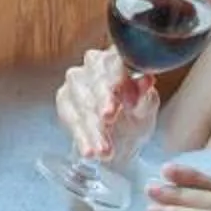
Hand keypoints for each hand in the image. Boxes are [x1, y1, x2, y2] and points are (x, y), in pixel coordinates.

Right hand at [54, 47, 158, 164]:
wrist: (122, 139)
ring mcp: (77, 79)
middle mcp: (95, 62)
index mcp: (119, 58)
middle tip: (109, 119)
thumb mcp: (146, 109)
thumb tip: (146, 80)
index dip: (120, 81)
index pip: (117, 63)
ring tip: (105, 151)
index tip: (128, 103)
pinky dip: (82, 138)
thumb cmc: (136, 115)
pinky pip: (71, 119)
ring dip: (94, 129)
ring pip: (84, 103)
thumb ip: (145, 96)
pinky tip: (89, 152)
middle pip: (97, 81)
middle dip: (103, 102)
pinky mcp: (64, 98)